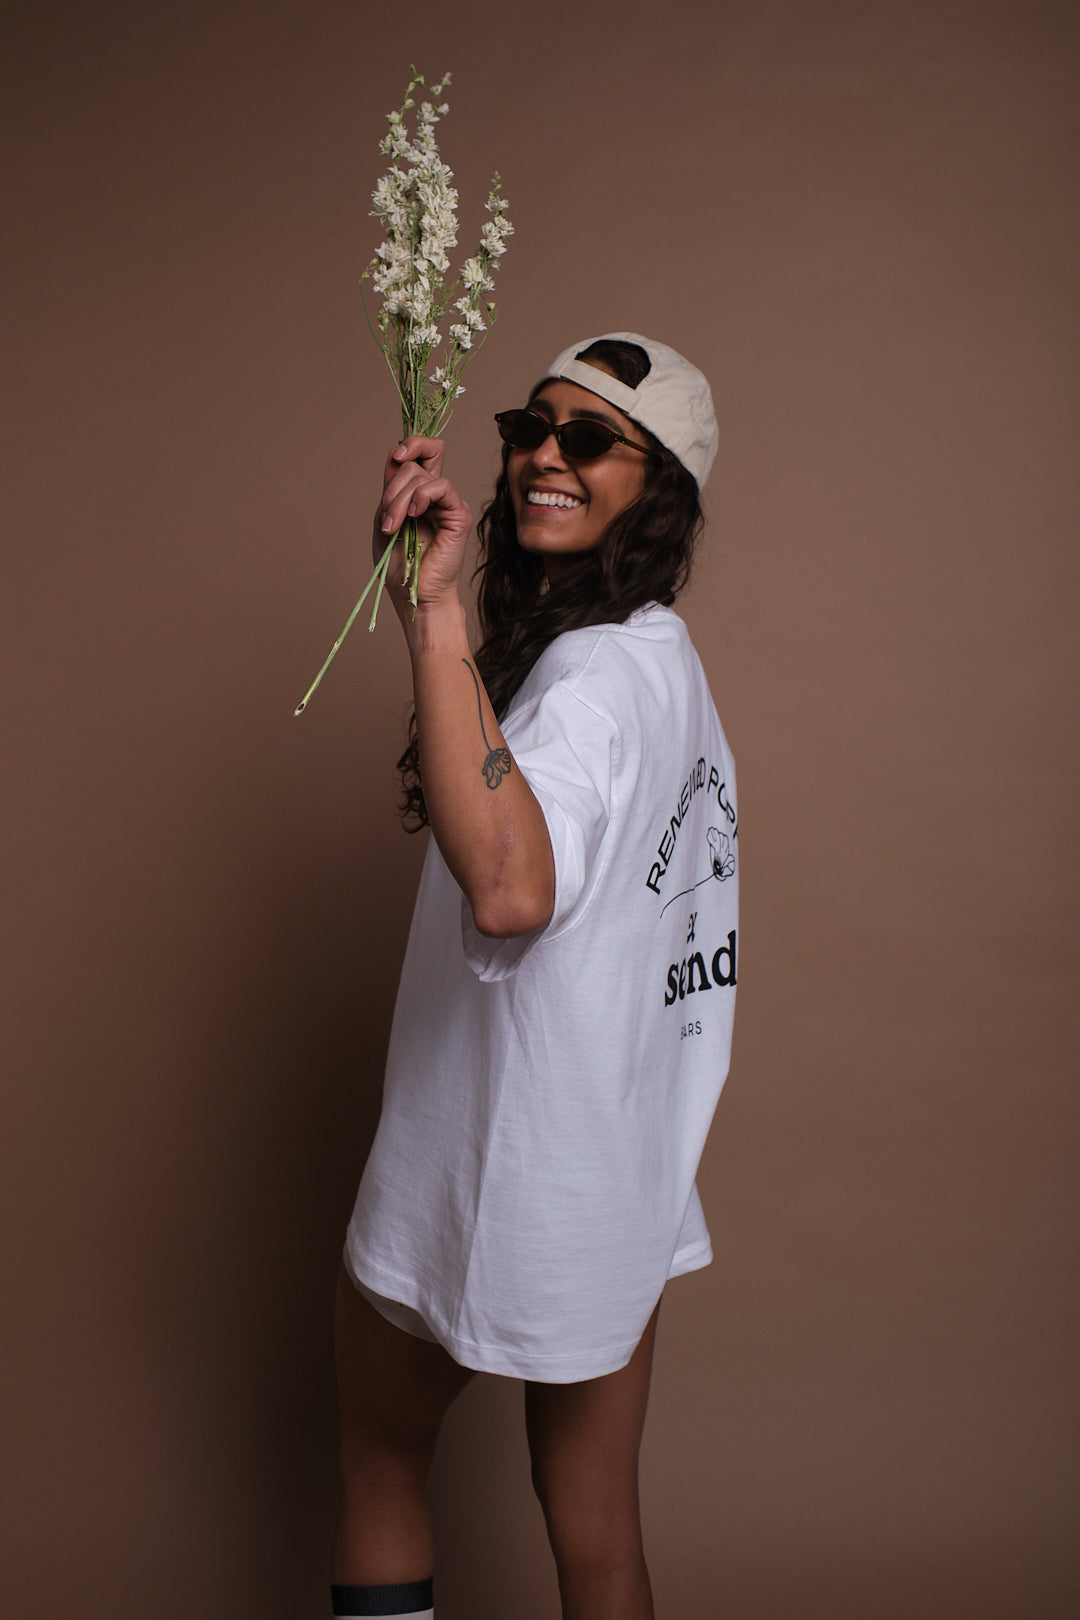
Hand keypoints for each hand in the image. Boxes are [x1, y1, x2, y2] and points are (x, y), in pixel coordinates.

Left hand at [374, 434, 471, 617]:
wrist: (412, 591)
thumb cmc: (398, 563)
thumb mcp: (384, 518)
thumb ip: (391, 488)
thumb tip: (396, 456)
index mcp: (416, 493)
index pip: (420, 453)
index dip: (409, 446)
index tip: (395, 456)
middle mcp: (433, 495)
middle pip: (415, 463)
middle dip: (393, 489)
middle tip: (387, 519)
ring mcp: (447, 504)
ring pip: (422, 475)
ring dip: (400, 500)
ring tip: (394, 527)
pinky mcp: (458, 514)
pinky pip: (441, 487)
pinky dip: (422, 496)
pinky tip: (414, 515)